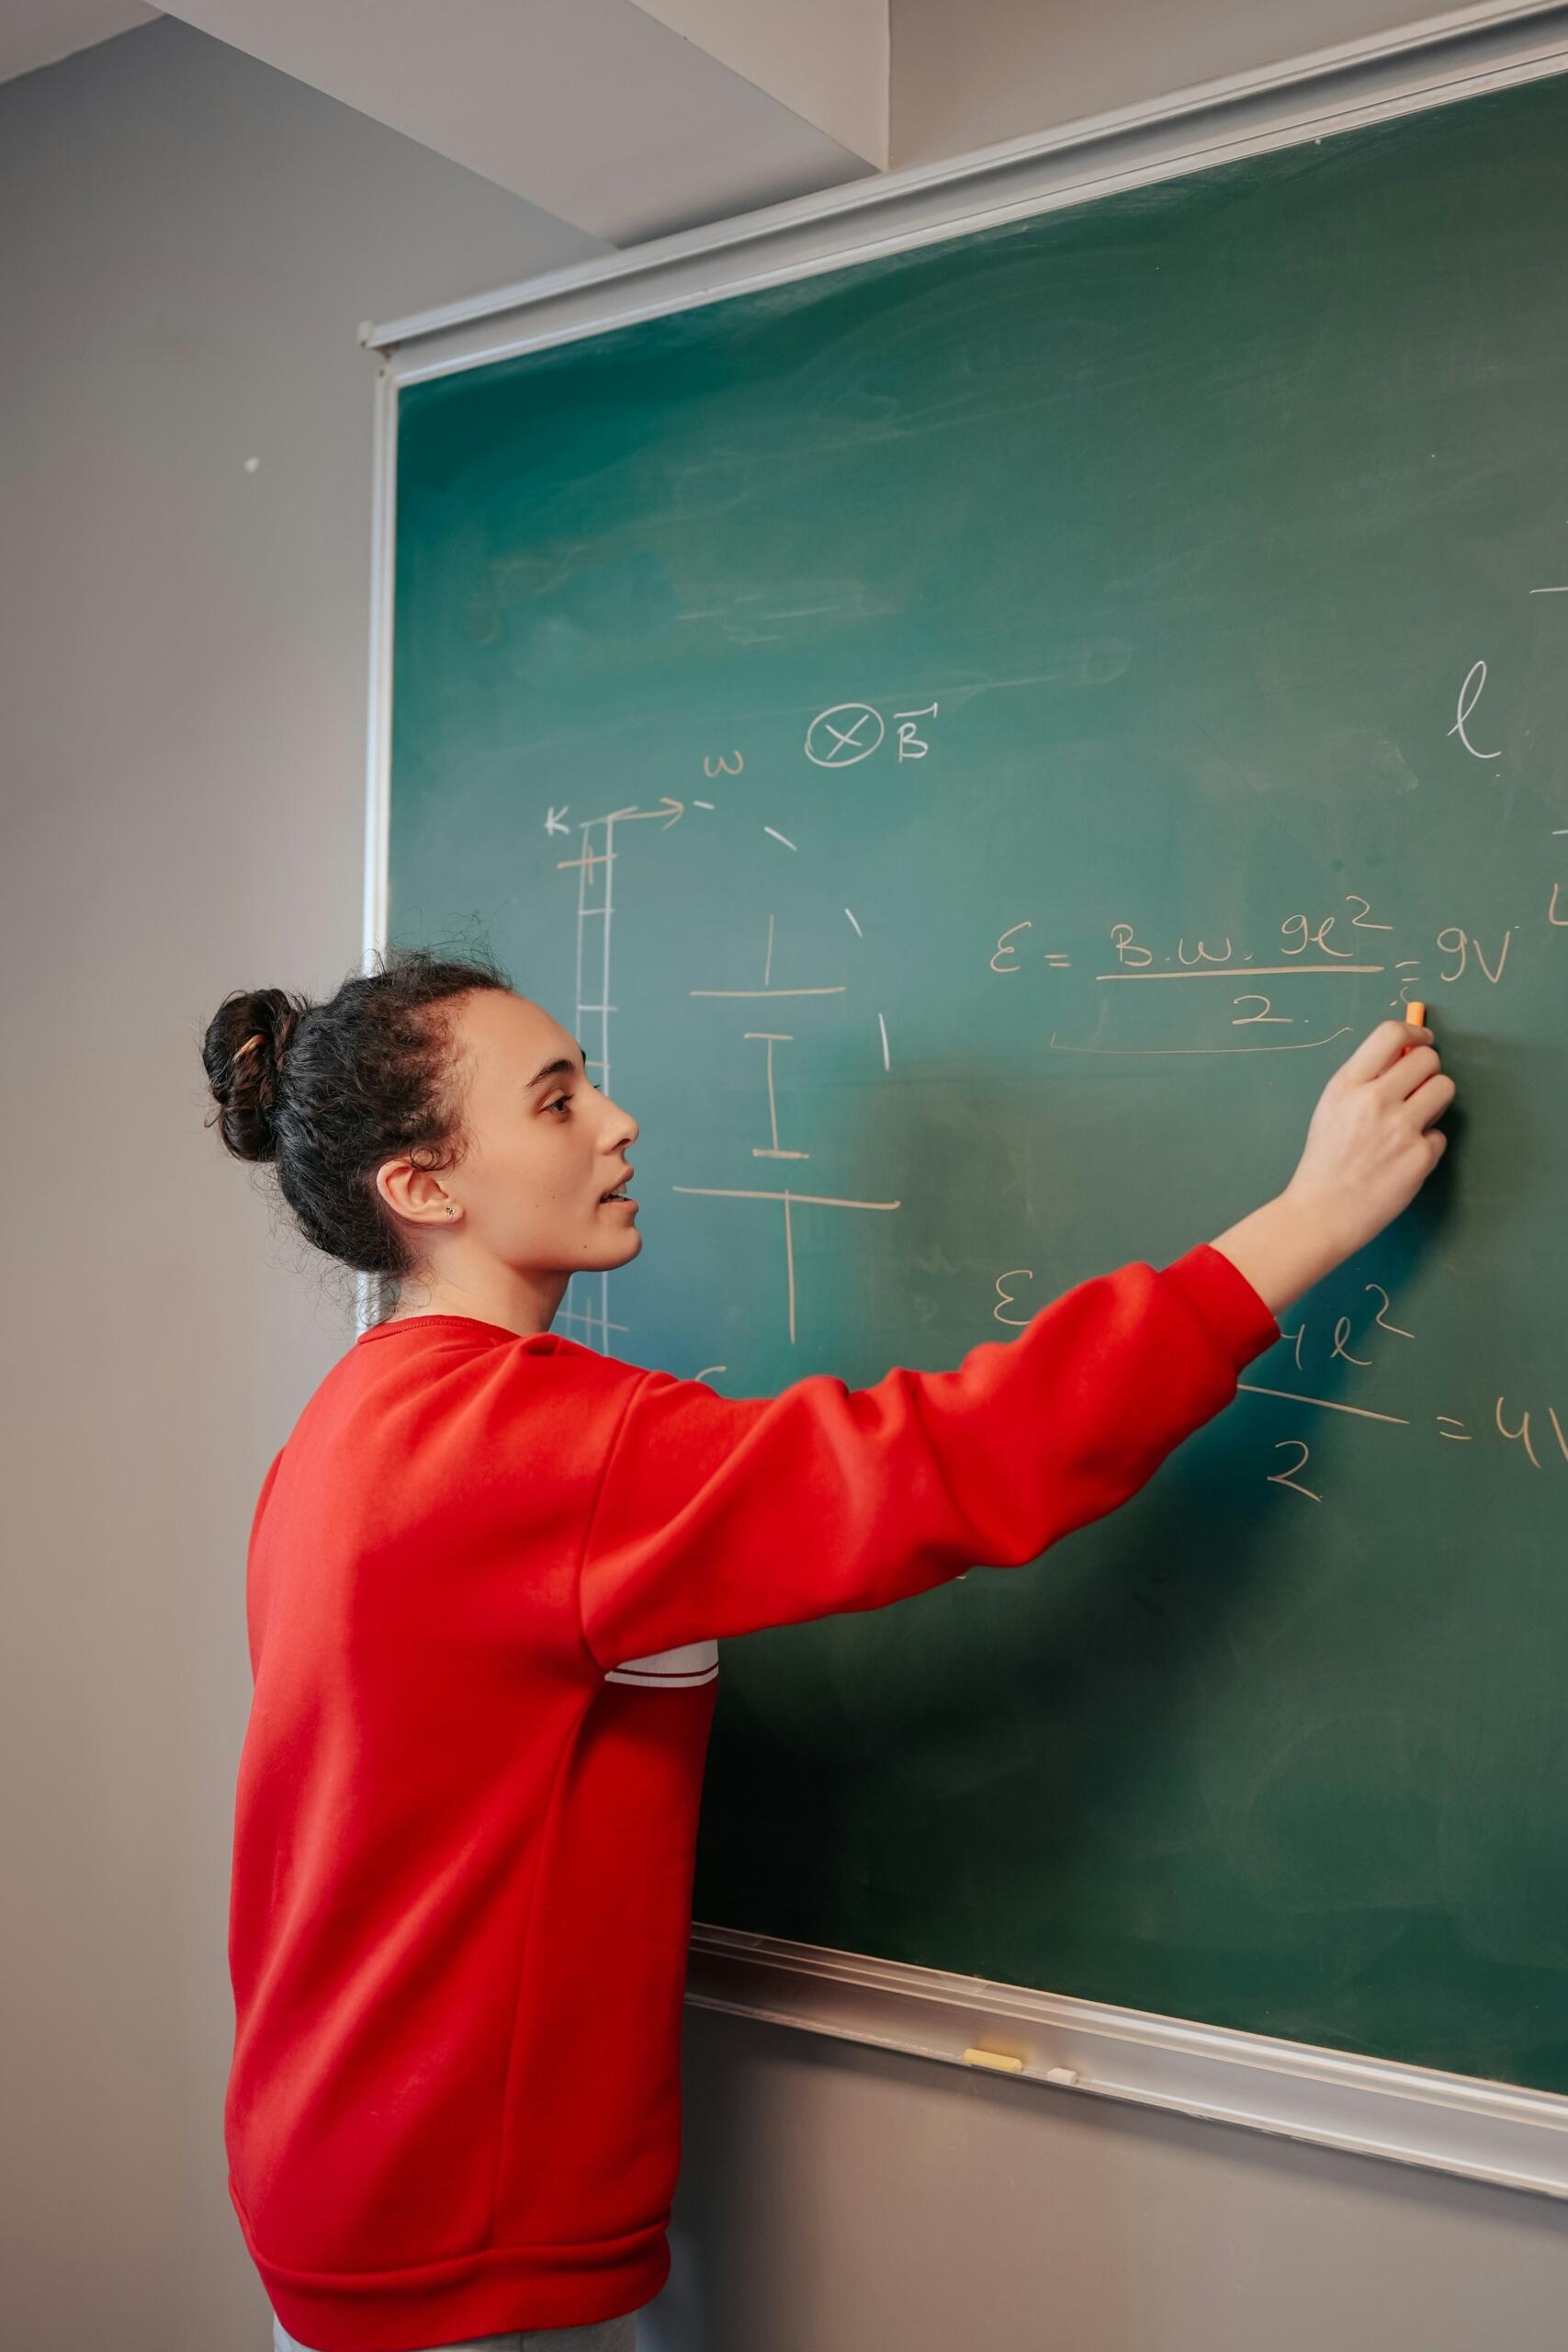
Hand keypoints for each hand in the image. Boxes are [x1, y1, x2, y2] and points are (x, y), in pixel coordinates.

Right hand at [1209, 1020, 1455, 1315]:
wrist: (1322, 1211)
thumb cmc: (1325, 1160)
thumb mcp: (1333, 1107)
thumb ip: (1365, 1080)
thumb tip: (1404, 1055)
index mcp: (1348, 1084)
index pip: (1390, 1035)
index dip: (1414, 1033)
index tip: (1422, 1041)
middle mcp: (1375, 1100)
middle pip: (1427, 1059)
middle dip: (1428, 1070)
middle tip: (1417, 1089)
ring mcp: (1401, 1128)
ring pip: (1445, 1088)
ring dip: (1435, 1101)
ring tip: (1414, 1122)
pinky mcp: (1420, 1156)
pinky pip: (1440, 1135)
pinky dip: (1426, 1146)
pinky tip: (1402, 1160)